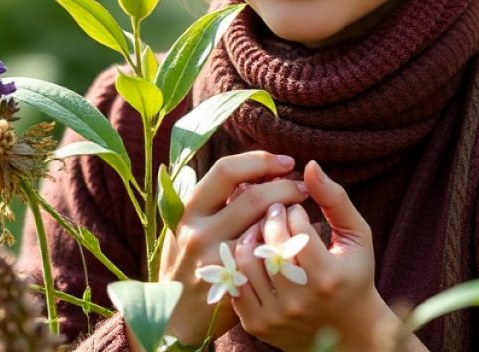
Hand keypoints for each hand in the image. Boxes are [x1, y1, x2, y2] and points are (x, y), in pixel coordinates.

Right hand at [160, 151, 308, 345]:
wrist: (174, 317)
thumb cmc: (187, 263)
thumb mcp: (188, 226)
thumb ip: (214, 202)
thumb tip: (253, 173)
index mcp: (189, 210)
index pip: (226, 170)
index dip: (260, 161)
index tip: (285, 162)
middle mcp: (199, 232)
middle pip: (253, 197)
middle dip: (284, 187)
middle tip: (303, 188)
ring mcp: (216, 261)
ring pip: (264, 227)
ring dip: (290, 214)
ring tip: (303, 211)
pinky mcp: (232, 285)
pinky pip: (267, 257)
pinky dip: (284, 244)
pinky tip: (295, 240)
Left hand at [231, 160, 401, 351]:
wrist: (347, 332)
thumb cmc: (354, 274)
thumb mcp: (356, 236)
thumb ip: (336, 198)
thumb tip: (310, 166)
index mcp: (327, 278)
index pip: (297, 229)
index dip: (293, 209)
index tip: (296, 208)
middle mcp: (299, 301)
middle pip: (270, 244)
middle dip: (270, 217)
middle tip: (275, 210)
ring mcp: (275, 316)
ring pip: (246, 261)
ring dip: (251, 236)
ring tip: (264, 229)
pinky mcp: (256, 325)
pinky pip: (236, 282)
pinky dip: (241, 261)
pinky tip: (255, 252)